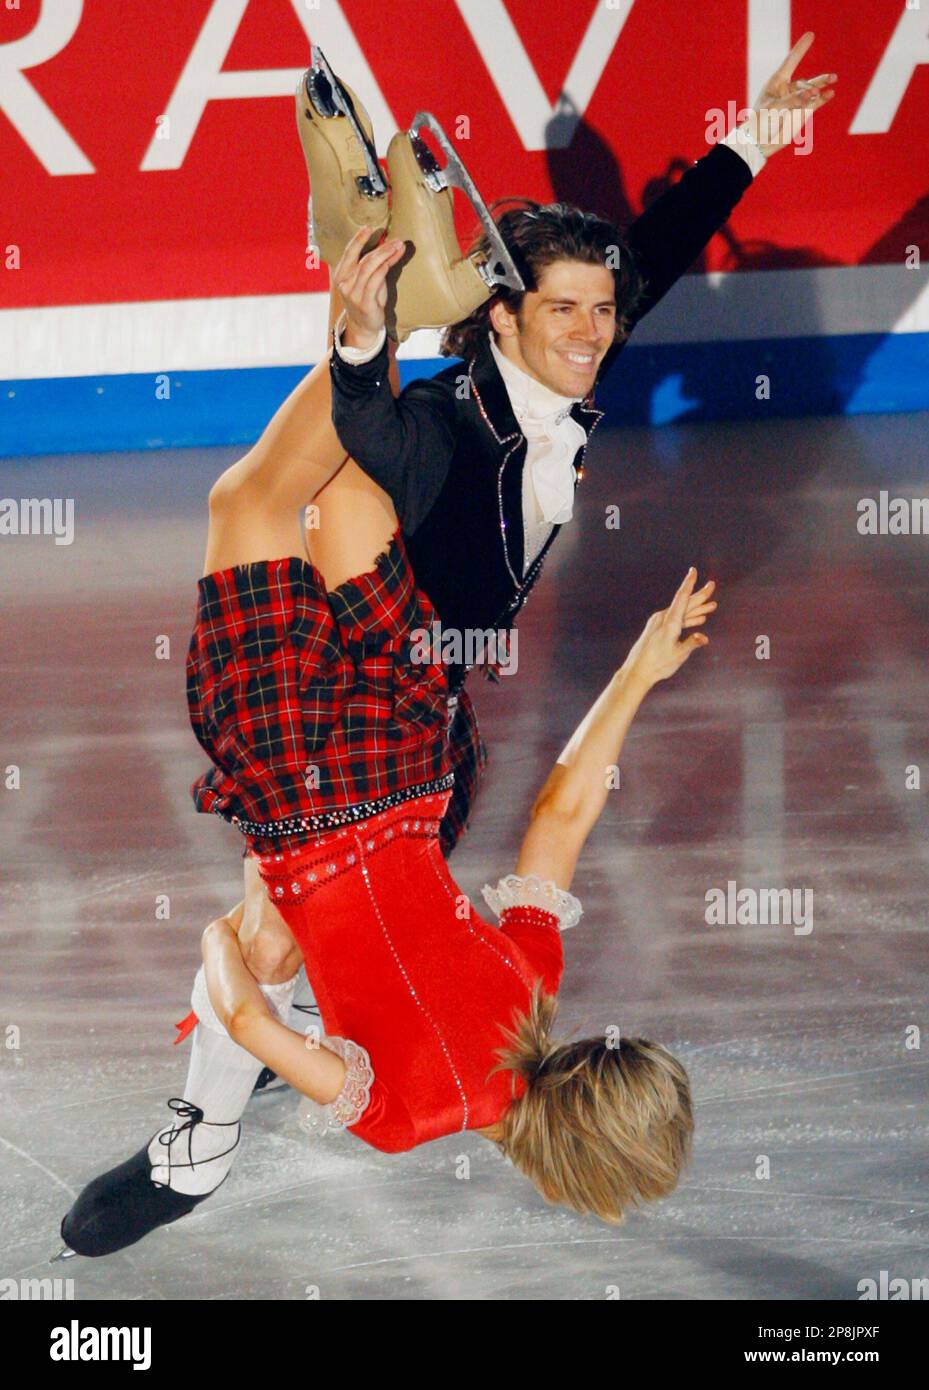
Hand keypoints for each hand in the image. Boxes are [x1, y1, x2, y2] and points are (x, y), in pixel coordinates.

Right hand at [332, 226, 406, 348]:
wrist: (363, 326)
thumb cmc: (366, 299)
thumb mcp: (368, 280)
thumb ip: (375, 265)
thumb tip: (392, 246)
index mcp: (341, 274)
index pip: (349, 252)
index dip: (358, 239)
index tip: (369, 227)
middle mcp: (344, 283)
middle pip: (363, 259)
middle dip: (381, 247)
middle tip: (396, 240)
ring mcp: (353, 294)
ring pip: (369, 268)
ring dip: (385, 255)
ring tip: (398, 247)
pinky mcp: (364, 303)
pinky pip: (374, 282)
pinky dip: (383, 269)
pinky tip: (390, 261)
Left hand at [621, 568, 716, 687]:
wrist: (637, 670)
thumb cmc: (657, 664)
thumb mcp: (678, 655)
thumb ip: (692, 644)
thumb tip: (704, 638)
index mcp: (670, 622)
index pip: (682, 598)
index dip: (689, 583)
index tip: (693, 571)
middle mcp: (663, 618)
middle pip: (685, 603)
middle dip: (700, 595)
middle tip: (712, 586)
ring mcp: (659, 622)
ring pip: (682, 612)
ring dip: (696, 609)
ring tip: (712, 606)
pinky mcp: (658, 628)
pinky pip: (676, 619)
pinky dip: (688, 618)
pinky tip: (698, 619)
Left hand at [745, 31, 836, 157]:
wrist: (758, 142)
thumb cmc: (760, 122)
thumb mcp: (774, 108)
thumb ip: (793, 100)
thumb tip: (813, 94)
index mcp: (777, 82)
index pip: (791, 61)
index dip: (801, 48)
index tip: (811, 34)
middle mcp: (788, 89)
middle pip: (805, 81)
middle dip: (816, 81)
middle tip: (826, 80)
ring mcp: (796, 101)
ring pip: (812, 90)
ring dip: (822, 84)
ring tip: (833, 80)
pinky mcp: (802, 112)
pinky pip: (815, 103)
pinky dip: (823, 98)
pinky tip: (830, 93)